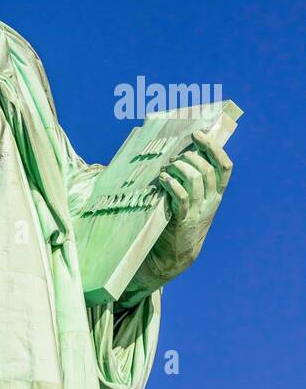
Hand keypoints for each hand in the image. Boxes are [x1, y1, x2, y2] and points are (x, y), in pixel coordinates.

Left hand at [143, 129, 233, 285]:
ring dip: (179, 168)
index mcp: (216, 193)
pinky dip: (172, 184)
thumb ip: (193, 178)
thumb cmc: (180, 218)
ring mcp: (198, 211)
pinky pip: (182, 197)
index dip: (213, 147)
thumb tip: (181, 149)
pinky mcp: (183, 220)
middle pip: (208, 170)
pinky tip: (163, 180)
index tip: (198, 134)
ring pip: (196, 180)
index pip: (225, 167)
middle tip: (174, 157)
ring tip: (167, 168)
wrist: (175, 254)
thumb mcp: (194, 199)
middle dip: (190, 156)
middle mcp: (211, 201)